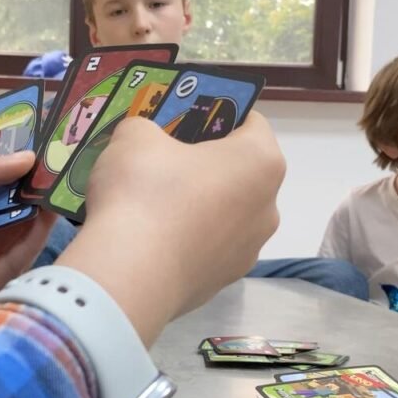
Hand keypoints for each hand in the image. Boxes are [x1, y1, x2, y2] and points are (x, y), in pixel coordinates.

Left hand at [0, 151, 55, 364]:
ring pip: (11, 236)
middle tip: (58, 164)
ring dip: (35, 211)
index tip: (38, 150)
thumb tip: (25, 159)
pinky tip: (48, 215)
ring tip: (60, 183)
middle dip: (27, 189)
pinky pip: (11, 263)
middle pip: (1, 212)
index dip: (8, 170)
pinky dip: (31, 240)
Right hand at [58, 112, 284, 345]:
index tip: (184, 120)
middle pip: (240, 174)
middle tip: (163, 162)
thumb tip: (145, 142)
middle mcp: (268, 208)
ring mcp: (248, 252)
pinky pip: (205, 251)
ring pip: (225, 216)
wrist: (129, 275)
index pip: (251, 122)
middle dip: (206, 165)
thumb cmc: (144, 190)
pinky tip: (151, 242)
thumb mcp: (134, 136)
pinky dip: (185, 242)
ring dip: (198, 207)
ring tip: (152, 208)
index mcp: (261, 161)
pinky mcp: (222, 284)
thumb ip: (146, 128)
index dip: (216, 114)